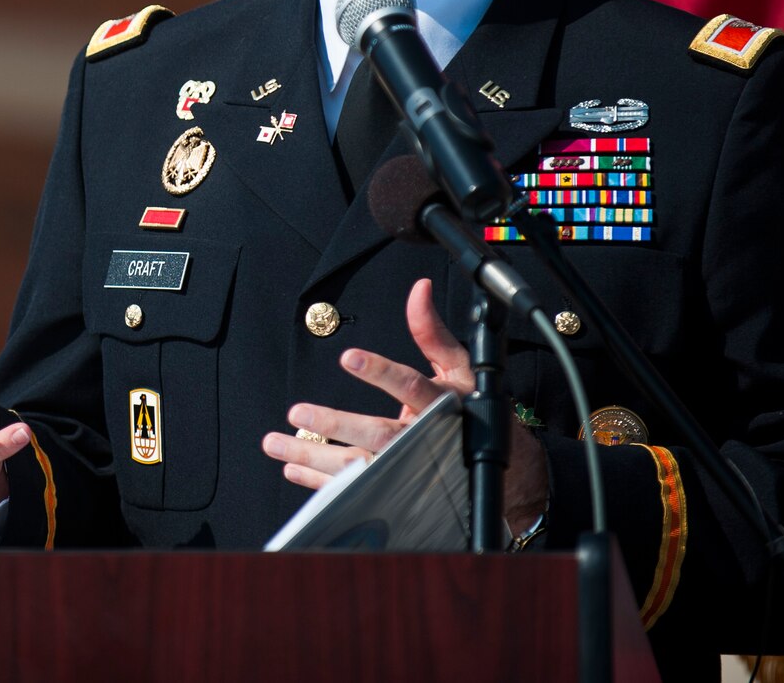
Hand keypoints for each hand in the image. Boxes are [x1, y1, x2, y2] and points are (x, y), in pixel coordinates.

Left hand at [260, 278, 547, 534]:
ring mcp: (410, 471)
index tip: (348, 357)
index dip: (381, 372)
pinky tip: (293, 470)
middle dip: (337, 425)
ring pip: (359, 467)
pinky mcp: (398, 493)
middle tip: (298, 413)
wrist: (507, 473)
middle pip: (379, 434)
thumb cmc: (476, 411)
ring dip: (314, 458)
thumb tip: (419, 290)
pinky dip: (321, 483)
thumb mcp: (461, 368)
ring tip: (276, 444)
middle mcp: (425, 440)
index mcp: (442, 405)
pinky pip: (356, 490)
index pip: (410, 386)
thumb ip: (432, 332)